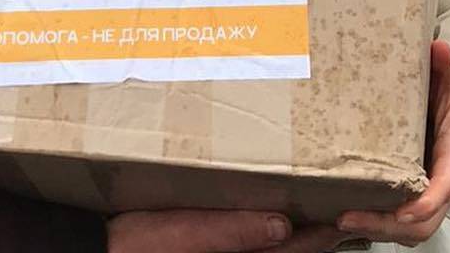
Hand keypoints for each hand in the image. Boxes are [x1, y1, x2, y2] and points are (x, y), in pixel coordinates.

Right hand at [107, 210, 345, 252]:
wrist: (100, 249)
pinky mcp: (209, 250)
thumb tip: (283, 225)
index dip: (324, 233)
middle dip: (313, 231)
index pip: (295, 251)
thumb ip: (233, 231)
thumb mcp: (187, 233)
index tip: (349, 211)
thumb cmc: (140, 243)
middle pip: (287, 250)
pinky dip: (264, 228)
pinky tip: (269, 210)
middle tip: (340, 202)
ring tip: (313, 202)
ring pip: (268, 246)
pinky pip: (246, 242)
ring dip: (292, 230)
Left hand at [333, 39, 449, 247]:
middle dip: (387, 225)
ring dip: (378, 230)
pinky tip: (346, 217)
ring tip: (340, 221)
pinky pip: (401, 223)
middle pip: (424, 221)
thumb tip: (438, 49)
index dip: (427, 202)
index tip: (403, 213)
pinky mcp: (417, 196)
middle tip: (349, 218)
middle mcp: (446, 180)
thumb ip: (446, 64)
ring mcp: (432, 193)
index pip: (446, 184)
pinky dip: (377, 226)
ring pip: (412, 229)